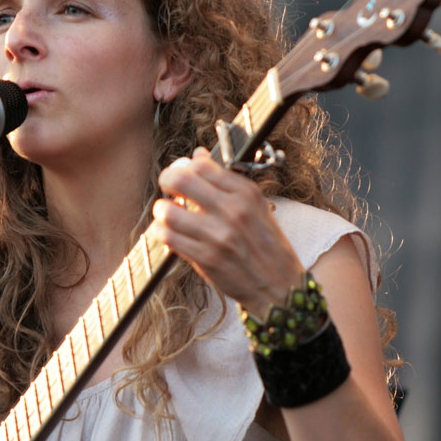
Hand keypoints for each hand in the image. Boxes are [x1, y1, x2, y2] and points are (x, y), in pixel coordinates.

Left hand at [152, 147, 303, 315]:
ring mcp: (219, 236)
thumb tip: (198, 154)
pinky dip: (161, 233)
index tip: (183, 176)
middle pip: (181, 181)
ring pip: (168, 211)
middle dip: (166, 181)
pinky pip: (168, 238)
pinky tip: (168, 234)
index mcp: (246, 193)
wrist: (279, 286)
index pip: (201, 165)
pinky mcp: (207, 259)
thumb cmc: (264, 244)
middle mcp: (233, 210)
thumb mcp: (255, 206)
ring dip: (161, 211)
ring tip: (167, 215)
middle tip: (167, 190)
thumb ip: (225, 181)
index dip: (185, 167)